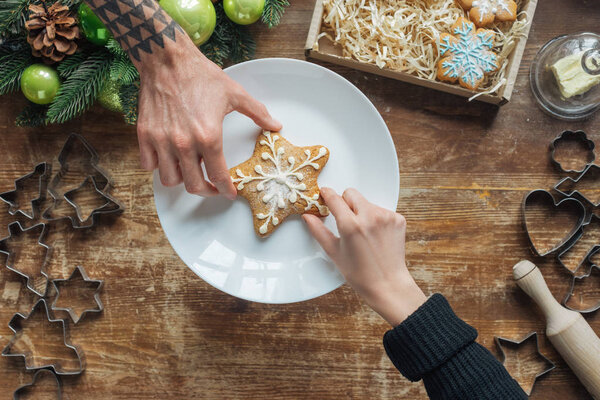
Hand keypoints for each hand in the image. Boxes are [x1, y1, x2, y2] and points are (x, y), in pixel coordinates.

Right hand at [136, 38, 281, 198]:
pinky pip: (149, 165)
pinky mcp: (144, 134)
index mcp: (209, 136)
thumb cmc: (201, 75)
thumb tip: (276, 125)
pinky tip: (169, 158)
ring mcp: (162, 140)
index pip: (218, 176)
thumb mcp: (235, 94)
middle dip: (206, 191)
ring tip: (190, 170)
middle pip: (194, 186)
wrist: (167, 59)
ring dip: (182, 179)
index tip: (229, 193)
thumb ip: (257, 113)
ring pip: (170, 179)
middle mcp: (184, 143)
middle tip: (212, 187)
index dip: (226, 189)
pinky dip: (158, 166)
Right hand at [303, 188, 426, 325]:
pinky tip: (376, 235)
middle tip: (346, 220)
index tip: (324, 194)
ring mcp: (386, 217)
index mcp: (351, 225)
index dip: (327, 195)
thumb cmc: (360, 273)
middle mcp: (370, 217)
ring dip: (362, 211)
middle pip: (351, 194)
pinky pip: (382, 210)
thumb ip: (318, 231)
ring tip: (364, 233)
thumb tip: (308, 216)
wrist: (388, 284)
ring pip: (367, 202)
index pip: (335, 198)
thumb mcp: (334, 252)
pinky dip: (377, 218)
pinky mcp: (398, 219)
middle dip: (345, 203)